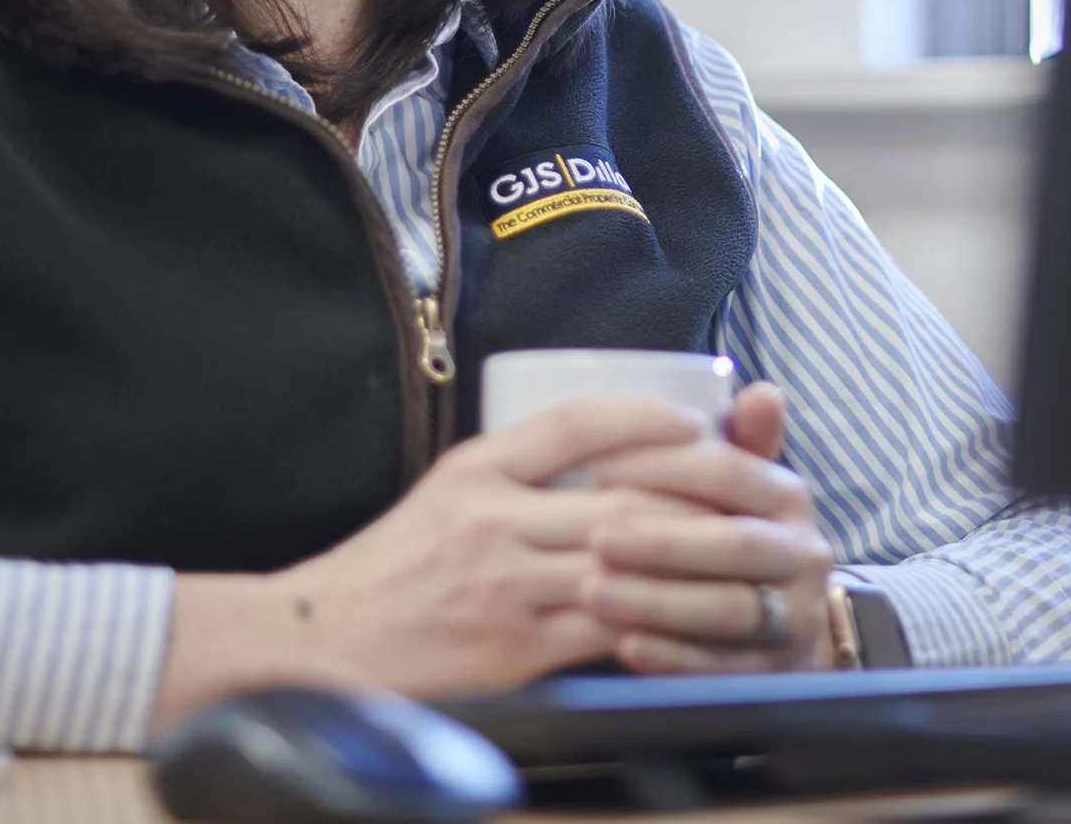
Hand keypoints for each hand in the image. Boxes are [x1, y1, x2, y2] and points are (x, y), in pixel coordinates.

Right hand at [150, 398, 714, 730]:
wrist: (325, 642)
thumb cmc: (395, 568)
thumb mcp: (447, 492)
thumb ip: (516, 471)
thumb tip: (605, 451)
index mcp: (477, 470)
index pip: (575, 424)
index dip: (644, 420)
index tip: (692, 424)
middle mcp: (493, 521)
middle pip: (622, 499)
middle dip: (696, 501)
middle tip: (745, 500)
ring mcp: (507, 587)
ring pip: (627, 564)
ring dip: (694, 564)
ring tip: (741, 558)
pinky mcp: (517, 649)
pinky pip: (609, 629)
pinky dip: (660, 622)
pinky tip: (695, 619)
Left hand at [578, 382, 837, 673]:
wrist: (783, 625)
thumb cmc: (733, 535)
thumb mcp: (736, 487)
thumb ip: (737, 440)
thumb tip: (762, 391)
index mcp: (788, 496)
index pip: (730, 472)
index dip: (665, 468)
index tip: (599, 468)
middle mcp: (804, 554)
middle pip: (734, 545)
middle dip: (662, 540)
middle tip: (594, 536)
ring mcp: (795, 617)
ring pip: (727, 609)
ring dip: (658, 601)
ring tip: (593, 592)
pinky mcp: (773, 674)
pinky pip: (721, 668)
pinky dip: (673, 658)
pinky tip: (624, 647)